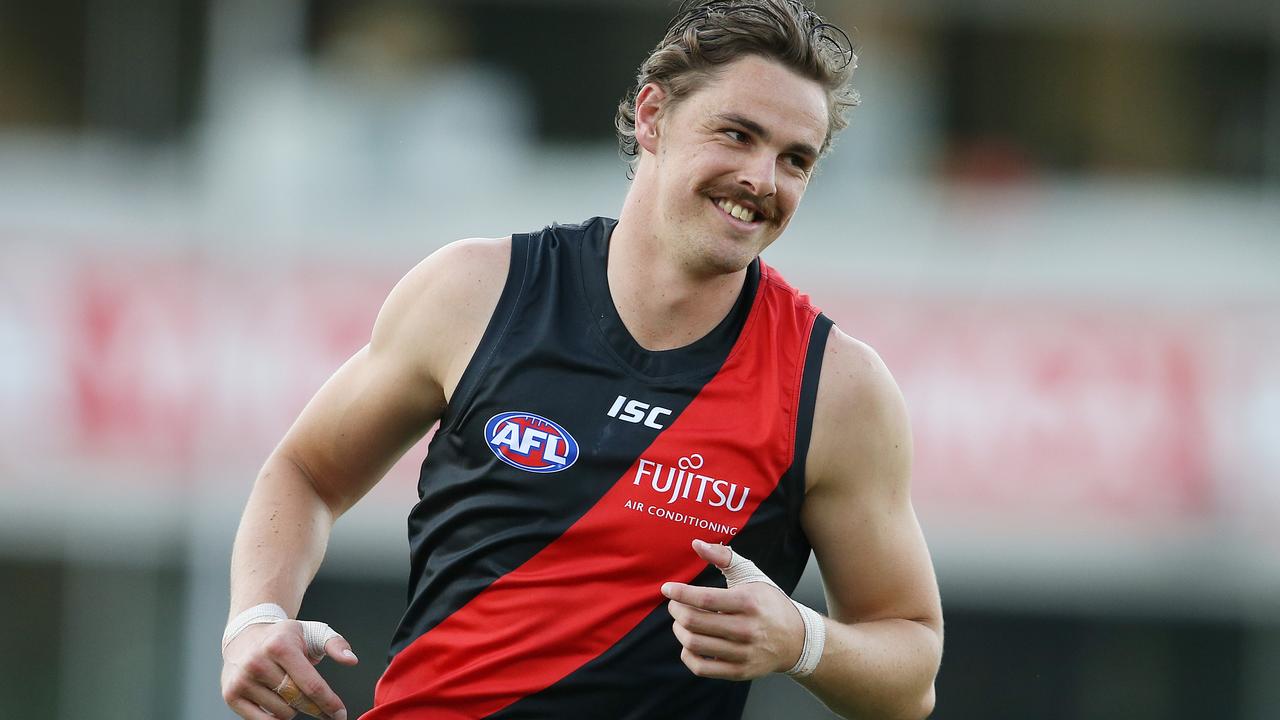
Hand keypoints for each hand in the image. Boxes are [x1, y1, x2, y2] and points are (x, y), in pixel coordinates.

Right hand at [221, 619, 358, 719]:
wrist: (244, 636)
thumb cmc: (282, 637)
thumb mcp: (312, 632)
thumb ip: (336, 644)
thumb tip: (351, 660)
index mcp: (281, 646)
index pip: (311, 684)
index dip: (329, 703)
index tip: (340, 714)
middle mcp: (258, 662)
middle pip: (297, 700)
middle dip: (316, 708)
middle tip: (325, 710)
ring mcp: (242, 680)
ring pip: (282, 712)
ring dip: (293, 709)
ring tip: (290, 691)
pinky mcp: (231, 695)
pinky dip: (275, 717)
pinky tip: (278, 704)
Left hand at [661, 539, 804, 680]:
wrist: (797, 639)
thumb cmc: (769, 603)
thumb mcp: (751, 575)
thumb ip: (724, 557)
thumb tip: (696, 544)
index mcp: (748, 602)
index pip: (705, 599)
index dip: (680, 593)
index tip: (667, 588)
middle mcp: (746, 629)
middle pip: (695, 622)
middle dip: (676, 611)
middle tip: (674, 605)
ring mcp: (743, 653)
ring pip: (695, 644)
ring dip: (679, 631)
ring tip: (681, 622)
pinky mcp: (740, 671)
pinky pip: (702, 668)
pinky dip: (687, 655)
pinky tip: (690, 643)